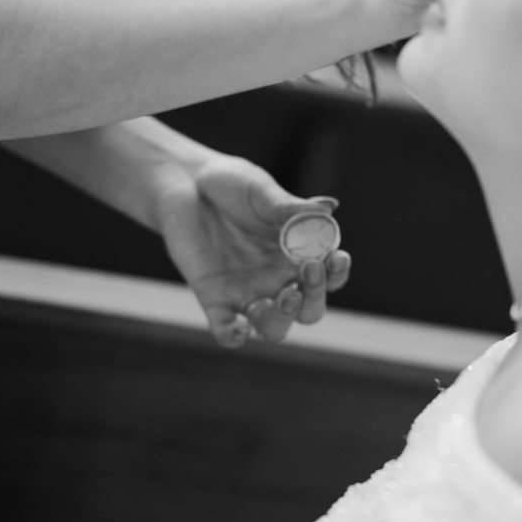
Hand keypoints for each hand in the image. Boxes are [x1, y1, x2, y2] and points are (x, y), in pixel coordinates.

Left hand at [151, 153, 350, 347]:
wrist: (184, 184)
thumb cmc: (230, 184)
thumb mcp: (261, 191)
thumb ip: (291, 206)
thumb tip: (329, 208)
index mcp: (298, 253)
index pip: (328, 276)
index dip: (337, 273)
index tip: (336, 258)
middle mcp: (277, 279)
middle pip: (308, 310)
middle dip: (314, 298)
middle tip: (308, 270)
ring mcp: (247, 292)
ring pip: (274, 328)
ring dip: (282, 319)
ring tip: (283, 296)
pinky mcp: (214, 298)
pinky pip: (226, 330)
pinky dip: (233, 337)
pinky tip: (237, 331)